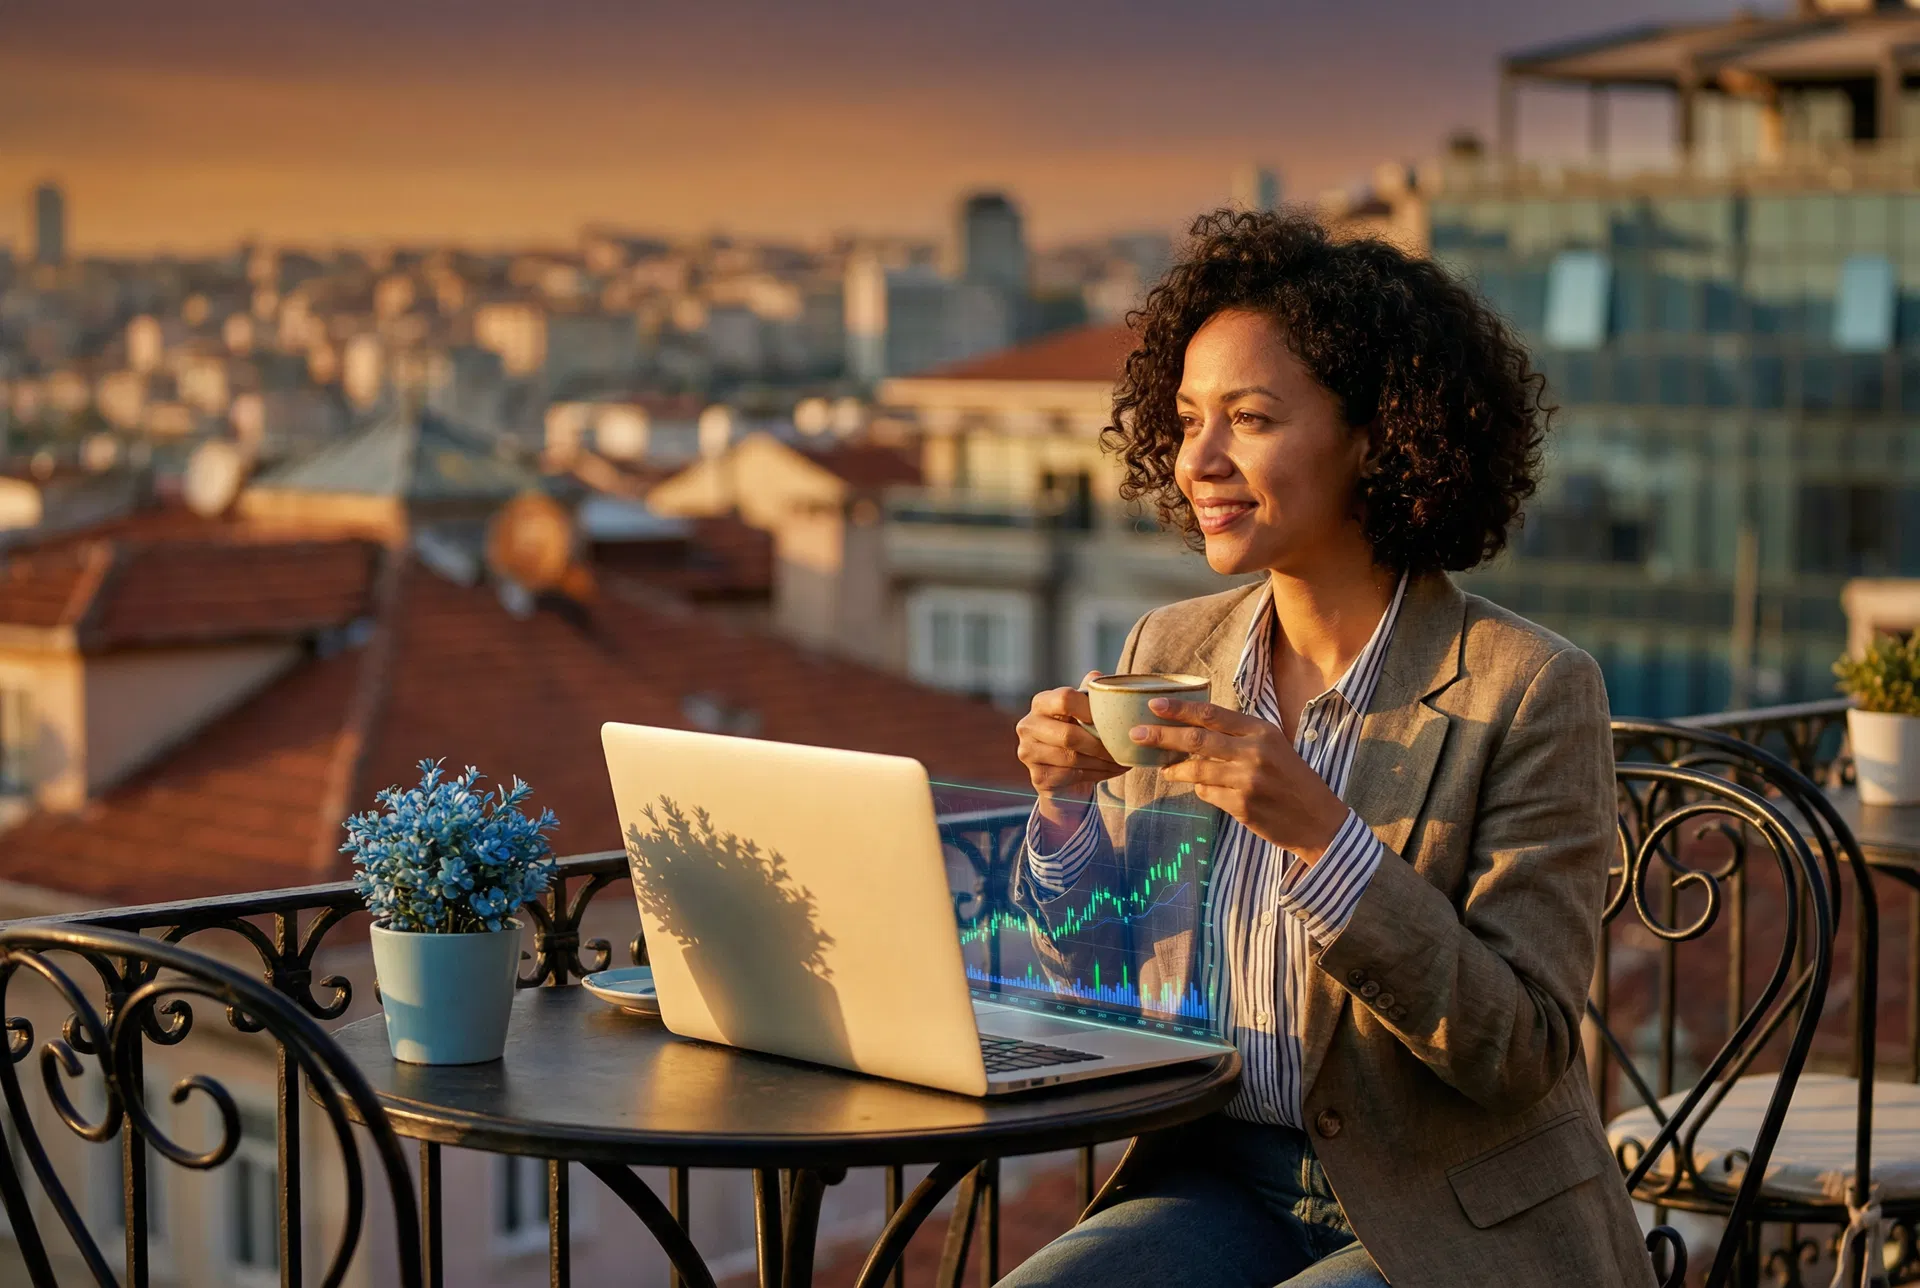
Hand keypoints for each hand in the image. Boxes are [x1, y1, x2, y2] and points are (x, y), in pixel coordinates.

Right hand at [1015, 672, 1126, 843]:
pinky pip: (1072, 776)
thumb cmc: (1077, 735)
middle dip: (1101, 744)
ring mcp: (1028, 752)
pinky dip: (1097, 774)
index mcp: (1041, 703)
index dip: (1090, 709)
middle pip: (1069, 735)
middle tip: (1123, 747)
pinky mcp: (1038, 776)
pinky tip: (1111, 770)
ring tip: (1122, 760)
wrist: (1064, 774)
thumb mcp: (1083, 713)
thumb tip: (1097, 676)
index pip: (1065, 698)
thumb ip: (1088, 695)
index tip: (1111, 718)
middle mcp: (1028, 725)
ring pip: (1072, 758)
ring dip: (1103, 761)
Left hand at [1131, 697, 1349, 863]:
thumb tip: (1194, 732)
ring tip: (1162, 769)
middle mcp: (1254, 752)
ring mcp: (1247, 780)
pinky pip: (1207, 794)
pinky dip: (1200, 790)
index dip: (1179, 709)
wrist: (1319, 820)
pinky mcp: (1242, 806)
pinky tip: (1200, 789)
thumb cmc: (1292, 780)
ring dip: (1174, 769)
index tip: (1153, 705)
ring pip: (1196, 769)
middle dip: (1161, 735)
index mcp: (1261, 731)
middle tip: (1135, 734)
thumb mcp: (1273, 747)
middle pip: (1196, 739)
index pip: (1212, 714)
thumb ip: (1239, 737)